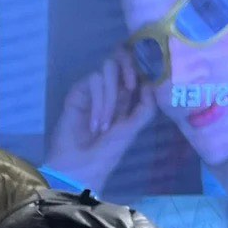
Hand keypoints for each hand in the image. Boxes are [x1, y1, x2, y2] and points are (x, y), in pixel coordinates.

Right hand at [45, 48, 156, 194]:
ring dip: (110, 97)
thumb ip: (146, 107)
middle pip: (120, 60)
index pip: (134, 71)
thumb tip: (150, 83)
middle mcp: (110, 91)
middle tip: (131, 84)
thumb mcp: (133, 129)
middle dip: (129, 66)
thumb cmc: (107, 153)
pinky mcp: (78, 93)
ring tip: (104, 125)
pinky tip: (94, 123)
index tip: (145, 81)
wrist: (80, 167)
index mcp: (126, 99)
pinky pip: (93, 81)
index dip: (141, 67)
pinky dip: (98, 101)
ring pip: (108, 70)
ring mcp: (93, 91)